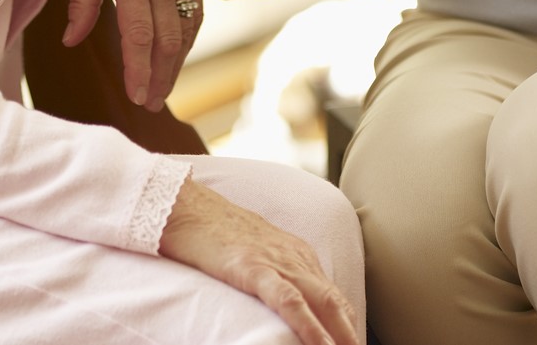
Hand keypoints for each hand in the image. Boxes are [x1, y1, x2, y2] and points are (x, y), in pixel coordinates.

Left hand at [66, 0, 201, 111]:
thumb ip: (84, 0)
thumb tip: (73, 39)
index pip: (141, 34)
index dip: (140, 70)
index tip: (136, 95)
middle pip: (168, 40)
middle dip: (160, 77)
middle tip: (149, 103)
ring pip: (186, 29)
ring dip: (176, 63)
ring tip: (162, 87)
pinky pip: (194, 10)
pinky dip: (187, 37)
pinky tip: (177, 53)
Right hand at [159, 177, 360, 344]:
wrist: (184, 205)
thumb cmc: (213, 231)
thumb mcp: (253, 252)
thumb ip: (274, 273)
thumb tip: (286, 302)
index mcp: (296, 253)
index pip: (332, 294)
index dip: (346, 323)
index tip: (351, 342)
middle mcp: (293, 256)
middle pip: (335, 301)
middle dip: (350, 332)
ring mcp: (275, 261)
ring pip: (321, 302)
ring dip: (340, 333)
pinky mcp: (253, 268)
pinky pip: (289, 301)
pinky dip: (309, 326)